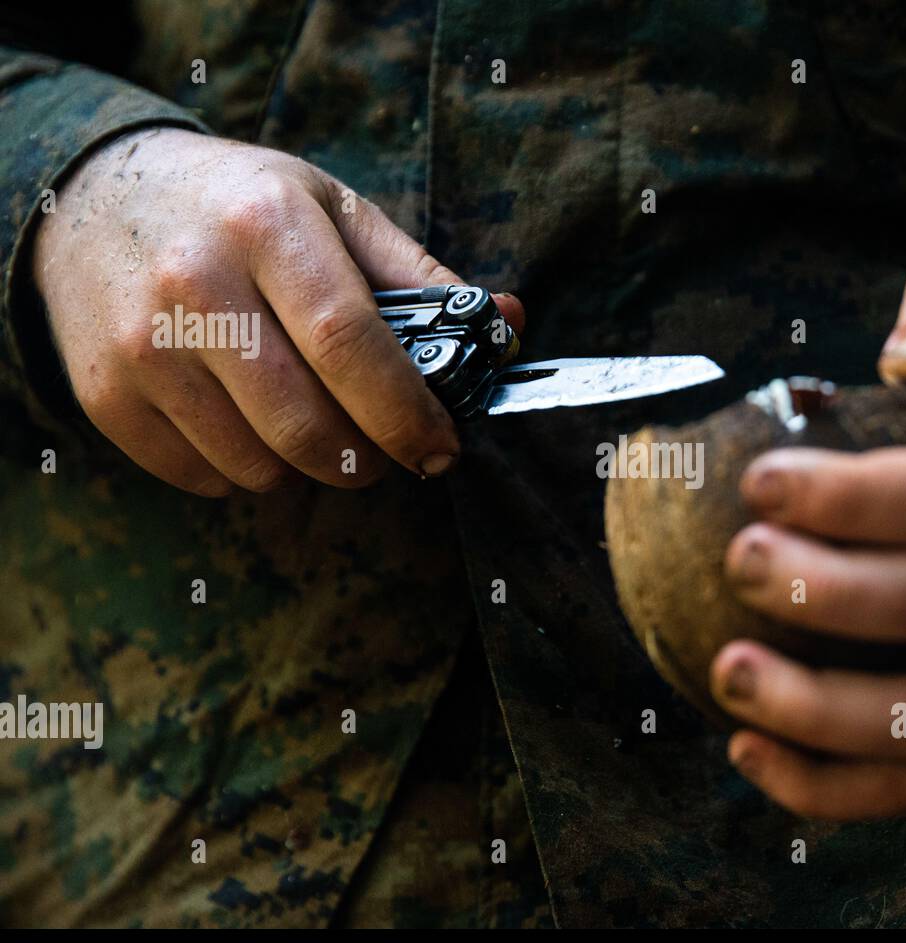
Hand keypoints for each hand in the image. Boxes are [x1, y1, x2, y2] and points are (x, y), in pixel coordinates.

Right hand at [33, 127, 523, 494]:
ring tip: (310, 422)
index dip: (407, 413)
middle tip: (382, 450)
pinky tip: (246, 420)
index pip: (351, 343)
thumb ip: (421, 275)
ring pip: (259, 465)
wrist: (93, 200)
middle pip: (307, 424)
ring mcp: (143, 344)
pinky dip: (244, 470)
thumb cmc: (237, 207)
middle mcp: (195, 282)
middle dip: (366, 460)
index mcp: (267, 224)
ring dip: (308, 468)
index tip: (440, 449)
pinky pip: (205, 477)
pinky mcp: (106, 395)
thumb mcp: (331, 209)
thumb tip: (510, 324)